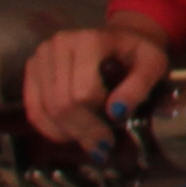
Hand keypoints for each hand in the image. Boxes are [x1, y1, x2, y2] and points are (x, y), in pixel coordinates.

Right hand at [24, 21, 173, 152]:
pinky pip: (33, 108)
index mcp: (89, 40)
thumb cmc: (137, 54)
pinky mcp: (32, 69)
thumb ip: (139, 87)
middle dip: (80, 131)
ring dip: (65, 132)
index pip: (82, 93)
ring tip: (87, 140)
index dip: (95, 122)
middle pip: (61, 103)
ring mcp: (41, 56)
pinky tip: (69, 133)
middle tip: (99, 148)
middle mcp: (58, 44)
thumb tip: (116, 112)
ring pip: (44, 109)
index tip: (109, 141)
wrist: (120, 38)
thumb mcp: (153, 65)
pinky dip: (49, 127)